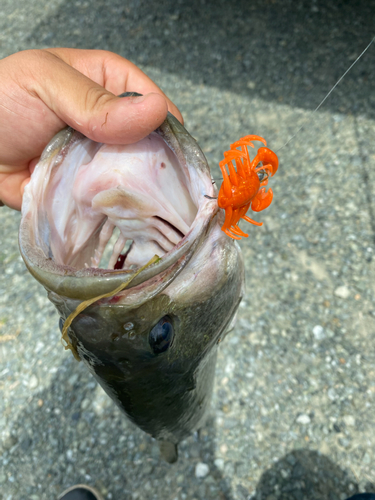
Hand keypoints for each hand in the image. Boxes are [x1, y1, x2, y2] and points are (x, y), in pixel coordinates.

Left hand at [0, 48, 182, 209]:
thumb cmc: (0, 101)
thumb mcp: (46, 83)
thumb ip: (96, 102)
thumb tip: (156, 112)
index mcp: (111, 86)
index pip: (157, 107)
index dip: (165, 132)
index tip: (165, 158)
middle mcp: (112, 124)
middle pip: (152, 148)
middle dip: (153, 168)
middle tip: (147, 188)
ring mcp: (101, 159)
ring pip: (134, 179)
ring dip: (132, 191)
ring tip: (133, 206)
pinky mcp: (88, 188)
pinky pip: (110, 200)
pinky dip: (112, 208)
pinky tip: (116, 216)